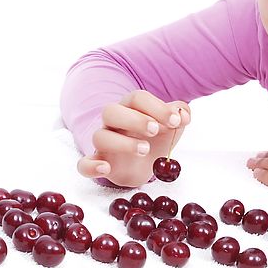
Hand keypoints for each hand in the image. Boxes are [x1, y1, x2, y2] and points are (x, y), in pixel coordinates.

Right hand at [77, 90, 191, 187]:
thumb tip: (183, 113)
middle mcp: (113, 123)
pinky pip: (84, 164)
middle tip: (155, 130)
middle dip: (135, 119)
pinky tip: (106, 168)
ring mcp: (104, 143)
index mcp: (131, 108)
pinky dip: (91, 166)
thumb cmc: (154, 138)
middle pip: (111, 111)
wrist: (143, 164)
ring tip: (144, 150)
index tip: (176, 121)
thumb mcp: (171, 126)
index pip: (136, 98)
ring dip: (122, 143)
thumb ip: (180, 115)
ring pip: (100, 136)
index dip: (156, 107)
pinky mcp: (99, 163)